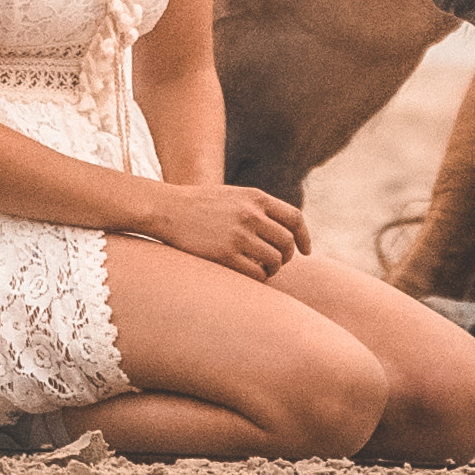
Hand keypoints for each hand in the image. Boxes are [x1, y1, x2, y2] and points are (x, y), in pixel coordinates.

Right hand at [151, 182, 309, 279]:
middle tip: (277, 262)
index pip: (295, 218)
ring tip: (262, 268)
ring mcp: (238, 235)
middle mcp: (251, 214)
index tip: (306, 251)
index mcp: (255, 197)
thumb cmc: (201, 205)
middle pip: (287, 243)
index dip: (305, 237)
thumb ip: (259, 209)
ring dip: (273, 269)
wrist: (168, 209)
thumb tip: (287, 231)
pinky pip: (257, 274)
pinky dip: (259, 277)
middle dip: (287, 257)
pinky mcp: (225, 255)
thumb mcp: (234, 196)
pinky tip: (250, 274)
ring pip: (275, 260)